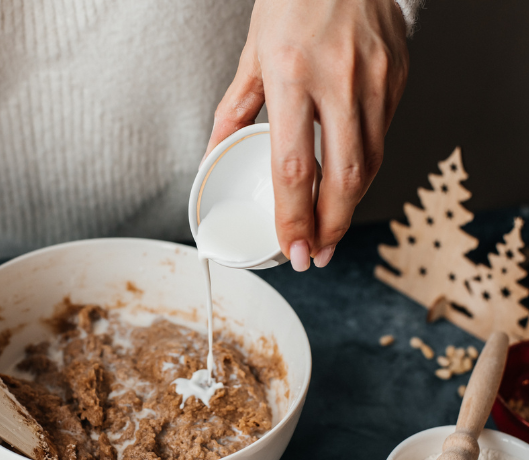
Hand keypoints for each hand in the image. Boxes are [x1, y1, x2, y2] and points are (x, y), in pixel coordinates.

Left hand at [204, 0, 407, 269]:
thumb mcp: (252, 52)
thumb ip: (234, 109)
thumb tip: (214, 152)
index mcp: (291, 75)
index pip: (294, 168)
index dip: (294, 219)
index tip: (293, 249)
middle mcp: (340, 80)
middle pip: (344, 178)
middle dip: (330, 228)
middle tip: (316, 255)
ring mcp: (376, 78)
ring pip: (370, 163)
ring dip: (350, 206)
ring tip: (330, 230)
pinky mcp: (397, 76)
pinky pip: (383, 135)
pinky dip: (364, 166)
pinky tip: (347, 181)